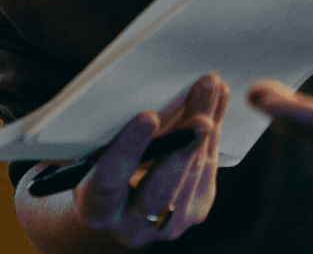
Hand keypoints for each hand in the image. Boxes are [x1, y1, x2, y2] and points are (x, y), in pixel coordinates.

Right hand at [72, 72, 227, 247]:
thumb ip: (113, 136)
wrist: (118, 212)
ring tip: (212, 88)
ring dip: (206, 124)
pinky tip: (217, 101)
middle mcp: (133, 225)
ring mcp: (169, 223)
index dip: (129, 148)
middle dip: (184, 142)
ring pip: (193, 171)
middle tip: (201, 103)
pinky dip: (213, 131)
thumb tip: (149, 89)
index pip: (111, 179)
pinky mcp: (195, 210)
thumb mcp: (94, 159)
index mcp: (97, 210)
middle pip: (163, 184)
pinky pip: (208, 166)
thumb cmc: (100, 174)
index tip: (148, 117)